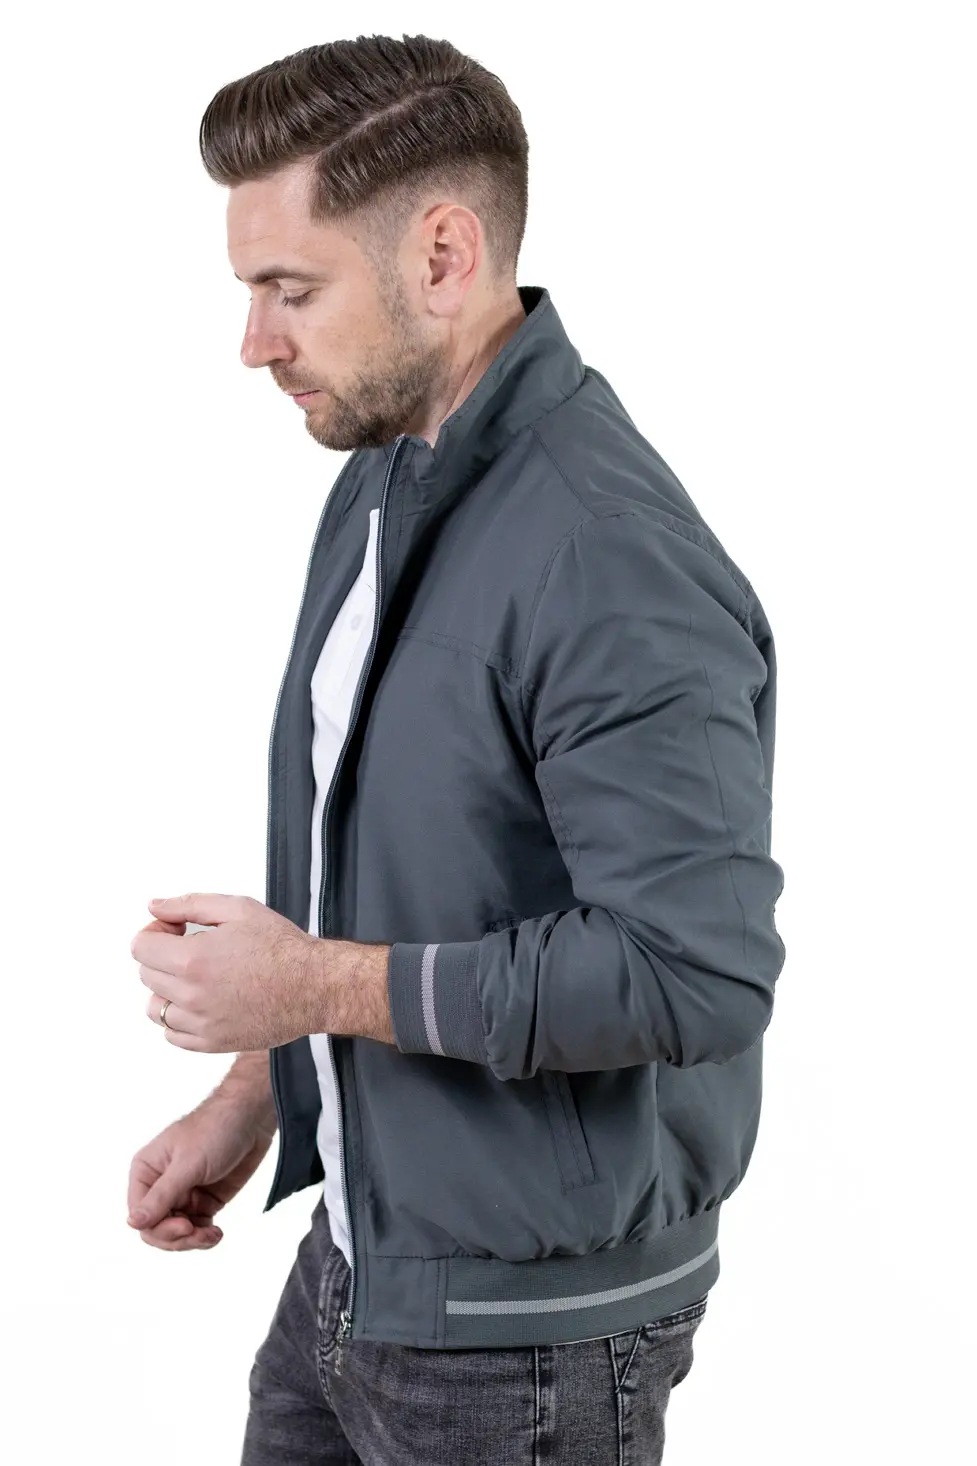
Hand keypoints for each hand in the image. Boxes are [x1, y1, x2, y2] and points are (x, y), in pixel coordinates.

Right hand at [127, 1097, 275, 1250]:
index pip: (141, 1216)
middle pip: (156, 1229)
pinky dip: (205, 1236)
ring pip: (177, 1234)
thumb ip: (161, 1196)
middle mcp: (161, 1186)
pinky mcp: (204, 1201)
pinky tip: (217, 1233)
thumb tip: (132, 1223)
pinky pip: (197, 1229)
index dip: (160, 1228)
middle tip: (199, 1234)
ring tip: (213, 1235)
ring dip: (193, 1240)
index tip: (186, 1226)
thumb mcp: (187, 1164)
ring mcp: (183, 1195)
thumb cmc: (215, 1129)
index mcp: (146, 1171)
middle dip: (177, 1238)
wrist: (252, 1117)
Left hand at [131, 892, 318, 1051]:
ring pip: (154, 1008)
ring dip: (167, 989)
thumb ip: (188, 904)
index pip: (140, 947)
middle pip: (147, 974)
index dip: (155, 932)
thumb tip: (154, 906)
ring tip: (197, 977)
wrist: (314, 986)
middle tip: (195, 947)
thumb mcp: (237, 909)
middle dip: (164, 956)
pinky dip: (179, 1018)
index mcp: (192, 959)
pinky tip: (203, 1000)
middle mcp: (190, 995)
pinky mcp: (211, 1043)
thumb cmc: (281, 947)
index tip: (176, 930)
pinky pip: (172, 1034)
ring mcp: (199, 1023)